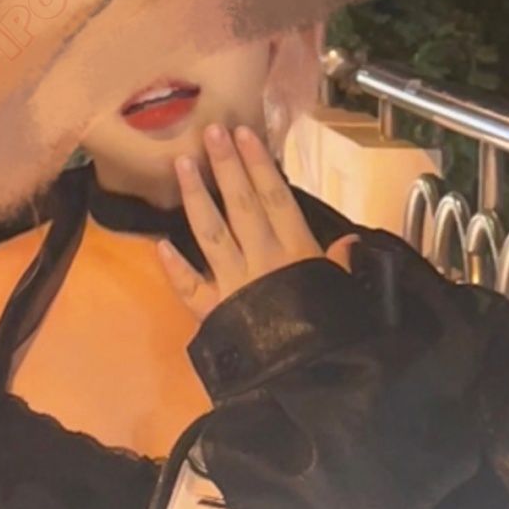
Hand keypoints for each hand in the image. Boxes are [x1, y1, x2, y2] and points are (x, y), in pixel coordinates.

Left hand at [156, 123, 357, 321]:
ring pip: (210, 233)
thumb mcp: (343, 293)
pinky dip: (174, 269)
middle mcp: (261, 258)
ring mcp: (233, 282)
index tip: (244, 134)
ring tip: (181, 164)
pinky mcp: (213, 312)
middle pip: (240, 204)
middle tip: (209, 132)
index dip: (259, 164)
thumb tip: (349, 242)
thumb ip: (341, 265)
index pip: (274, 197)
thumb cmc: (331, 331)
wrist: (308, 377)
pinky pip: (190, 288)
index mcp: (296, 250)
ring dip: (196, 197)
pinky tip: (159, 244)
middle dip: (225, 166)